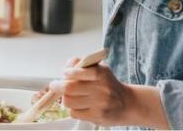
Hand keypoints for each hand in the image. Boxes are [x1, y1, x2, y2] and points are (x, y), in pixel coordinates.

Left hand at [49, 58, 169, 127]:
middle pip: (69, 88)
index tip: (64, 73)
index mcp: (102, 74)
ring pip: (69, 101)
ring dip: (65, 98)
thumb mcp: (100, 69)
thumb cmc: (109, 85)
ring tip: (69, 96)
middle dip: (58, 86)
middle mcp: (102, 89)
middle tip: (55, 85)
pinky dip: (72, 109)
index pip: (80, 71)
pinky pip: (74, 113)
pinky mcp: (97, 117)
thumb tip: (67, 66)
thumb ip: (83, 65)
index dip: (68, 72)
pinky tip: (79, 105)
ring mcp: (99, 104)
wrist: (127, 104)